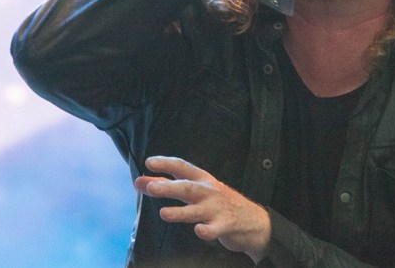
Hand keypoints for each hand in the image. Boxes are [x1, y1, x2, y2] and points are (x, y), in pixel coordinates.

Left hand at [134, 156, 270, 262]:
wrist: (254, 221)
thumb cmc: (219, 203)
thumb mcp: (198, 190)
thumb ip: (169, 185)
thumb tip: (140, 181)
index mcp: (203, 180)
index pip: (183, 167)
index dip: (166, 163)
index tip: (149, 162)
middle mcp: (209, 192)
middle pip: (187, 188)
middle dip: (168, 187)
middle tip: (150, 187)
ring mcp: (218, 209)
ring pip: (197, 210)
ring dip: (180, 212)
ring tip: (164, 213)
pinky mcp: (225, 226)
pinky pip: (215, 229)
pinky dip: (207, 230)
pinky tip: (199, 231)